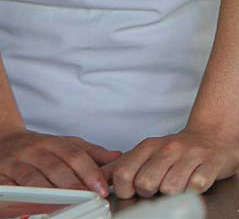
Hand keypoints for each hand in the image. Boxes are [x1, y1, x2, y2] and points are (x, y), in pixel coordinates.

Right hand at [0, 130, 119, 195]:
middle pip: (56, 168)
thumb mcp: (65, 144)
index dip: (90, 172)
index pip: (75, 156)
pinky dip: (22, 199)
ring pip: (33, 179)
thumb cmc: (39, 148)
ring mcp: (14, 163)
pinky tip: (34, 207)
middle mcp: (34, 151)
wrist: (2, 141)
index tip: (102, 188)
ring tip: (65, 206)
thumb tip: (117, 157)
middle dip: (73, 185)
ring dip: (50, 194)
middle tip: (88, 199)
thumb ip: (90, 153)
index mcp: (53, 143)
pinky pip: (11, 189)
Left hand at [103, 129, 238, 198]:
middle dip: (151, 193)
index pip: (124, 174)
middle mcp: (170, 148)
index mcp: (150, 146)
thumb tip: (92, 181)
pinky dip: (194, 189)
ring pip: (171, 188)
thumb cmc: (178, 149)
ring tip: (180, 183)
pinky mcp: (212, 163)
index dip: (126, 189)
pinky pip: (197, 186)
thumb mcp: (147, 153)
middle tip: (161, 187)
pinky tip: (195, 181)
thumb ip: (119, 167)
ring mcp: (192, 154)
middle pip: (146, 184)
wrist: (216, 135)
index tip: (136, 190)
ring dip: (174, 192)